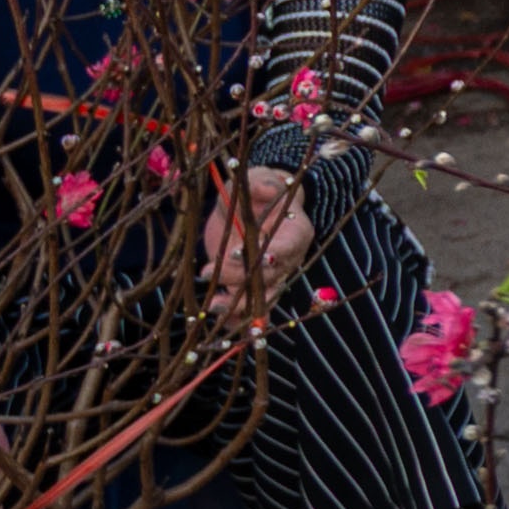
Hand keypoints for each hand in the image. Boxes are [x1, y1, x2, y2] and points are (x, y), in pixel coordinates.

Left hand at [207, 168, 316, 329]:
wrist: (253, 208)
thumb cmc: (258, 192)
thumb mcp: (257, 181)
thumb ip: (262, 184)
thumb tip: (267, 187)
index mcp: (297, 233)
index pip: (288, 248)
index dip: (268, 254)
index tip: (238, 252)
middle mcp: (288, 260)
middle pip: (272, 277)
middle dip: (243, 279)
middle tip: (211, 273)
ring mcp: (271, 278)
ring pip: (262, 299)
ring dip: (239, 307)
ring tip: (212, 306)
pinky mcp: (252, 288)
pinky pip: (249, 311)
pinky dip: (236, 322)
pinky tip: (218, 327)